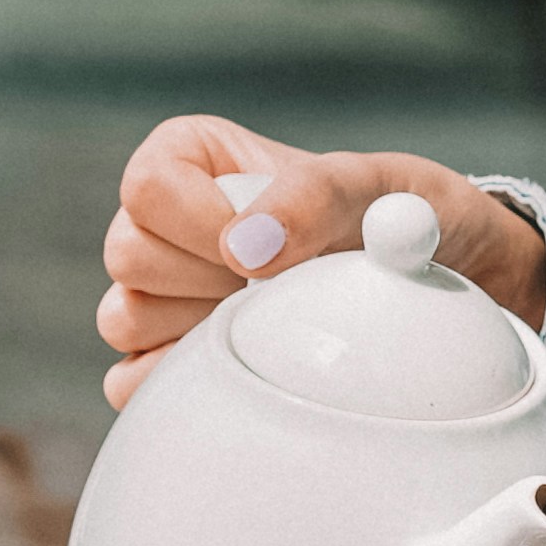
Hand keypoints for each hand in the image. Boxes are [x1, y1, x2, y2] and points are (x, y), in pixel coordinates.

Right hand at [96, 116, 545, 407]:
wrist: (422, 287)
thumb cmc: (393, 220)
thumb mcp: (371, 190)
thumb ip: (313, 199)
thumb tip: (244, 249)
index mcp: (191, 158)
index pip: (147, 188)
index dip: (202, 226)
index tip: (266, 254)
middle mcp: (162, 222)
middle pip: (127, 256)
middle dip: (207, 282)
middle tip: (277, 291)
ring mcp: (156, 293)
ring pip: (123, 320)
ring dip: (199, 334)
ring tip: (269, 324)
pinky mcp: (161, 357)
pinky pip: (131, 384)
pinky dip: (180, 388)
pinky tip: (244, 370)